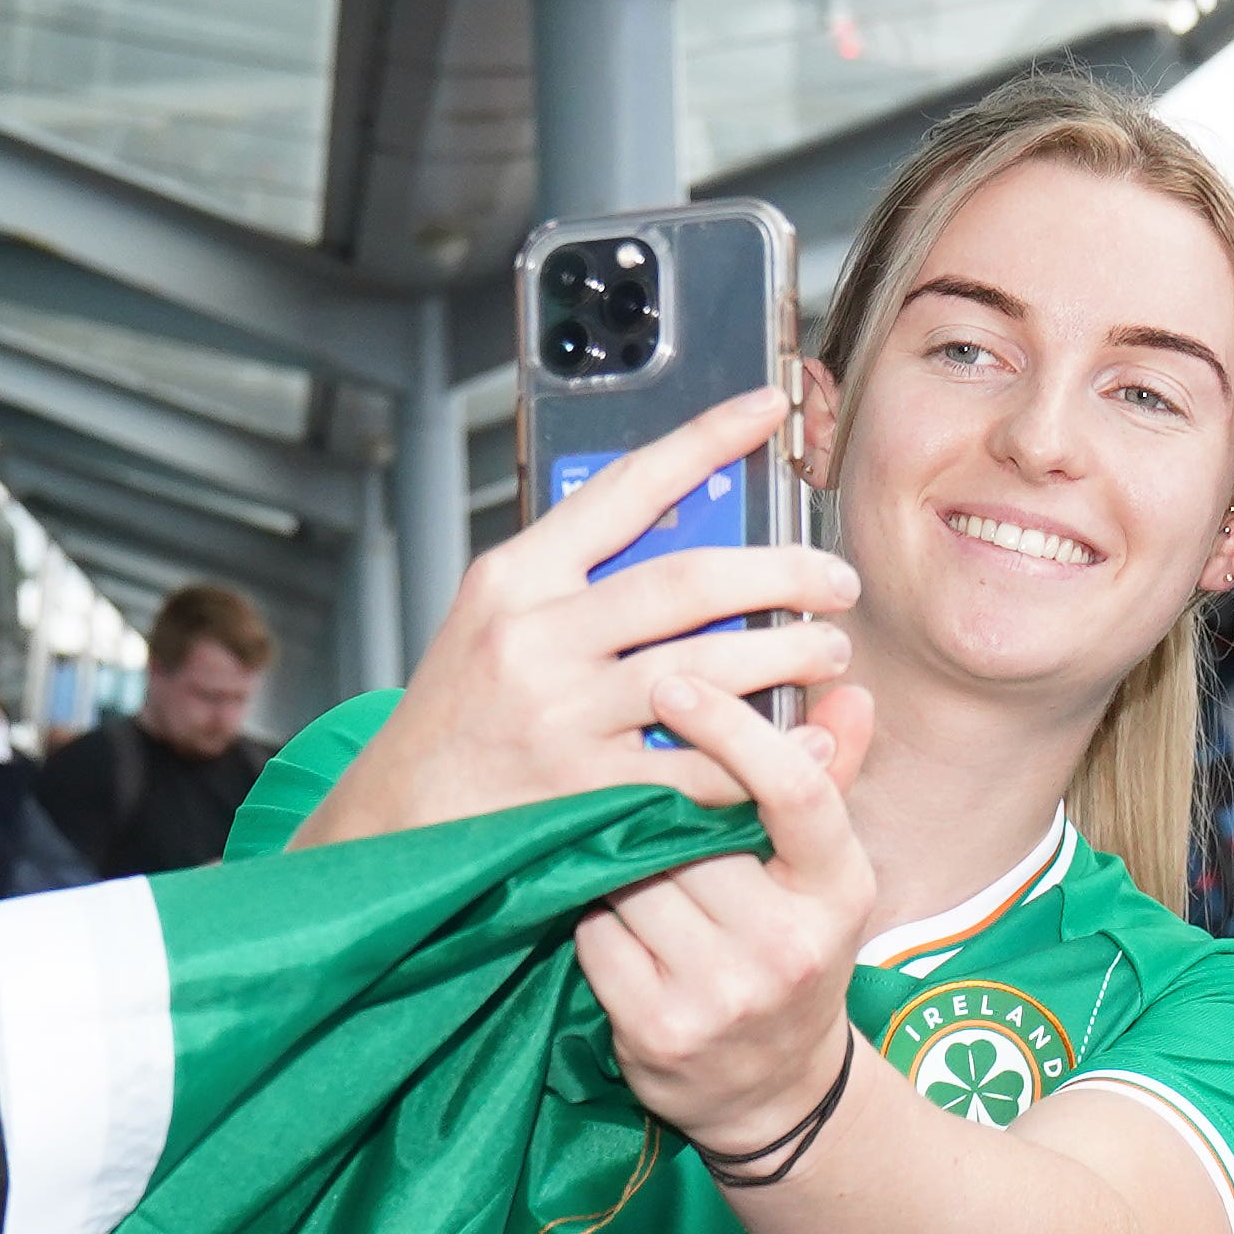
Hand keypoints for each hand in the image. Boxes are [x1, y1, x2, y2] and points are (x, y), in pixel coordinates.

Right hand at [292, 389, 862, 851]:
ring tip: (832, 648)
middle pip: (688, 581)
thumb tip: (684, 523)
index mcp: (515, 576)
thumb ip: (576, 576)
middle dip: (782, 574)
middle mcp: (537, 636)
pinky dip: (766, 755)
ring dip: (789, 655)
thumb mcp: (495, 620)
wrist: (396, 824)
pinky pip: (702, 766)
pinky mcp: (588, 791)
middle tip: (837, 581)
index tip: (769, 410)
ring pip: (708, 670)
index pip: (625, 487)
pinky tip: (808, 742)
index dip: (706, 441)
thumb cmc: (459, 717)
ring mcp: (563, 716)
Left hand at [572, 674, 885, 1159]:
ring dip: (620, 865)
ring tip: (634, 875)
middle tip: (640, 807)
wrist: (774, 1092)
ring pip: (635, 878)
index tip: (674, 683)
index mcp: (839, 892)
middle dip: (656, 812)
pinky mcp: (660, 1028)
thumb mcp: (825, 878)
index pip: (795, 790)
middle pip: (692, 830)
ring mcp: (724, 994)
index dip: (732, 729)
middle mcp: (789, 947)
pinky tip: (616, 928)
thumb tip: (848, 690)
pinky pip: (598, 933)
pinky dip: (596, 920)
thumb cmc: (793, 956)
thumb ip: (827, 782)